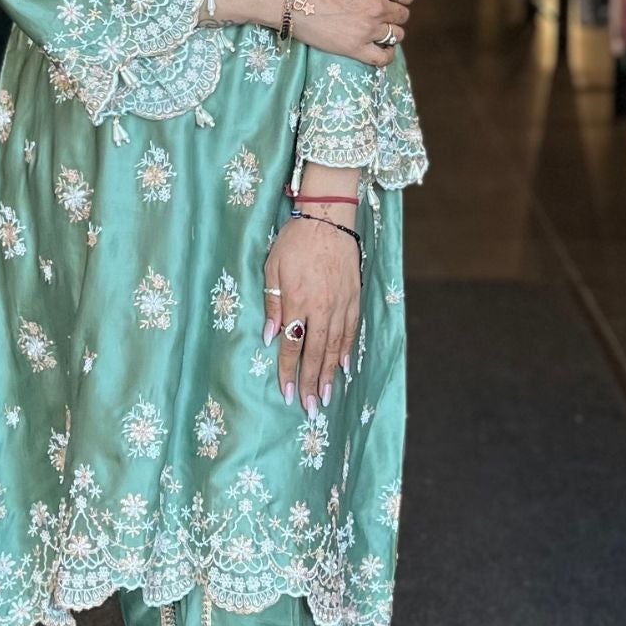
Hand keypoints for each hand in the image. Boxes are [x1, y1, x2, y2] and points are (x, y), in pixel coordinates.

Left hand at [262, 214, 359, 413]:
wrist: (329, 218)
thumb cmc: (295, 241)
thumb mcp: (273, 268)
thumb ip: (273, 303)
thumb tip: (271, 336)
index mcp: (298, 301)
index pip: (291, 346)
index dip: (288, 371)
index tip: (287, 393)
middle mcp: (321, 308)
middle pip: (315, 353)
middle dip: (311, 382)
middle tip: (311, 407)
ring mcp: (341, 304)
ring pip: (335, 346)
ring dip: (330, 373)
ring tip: (327, 396)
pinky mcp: (354, 298)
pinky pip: (351, 331)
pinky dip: (347, 350)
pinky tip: (345, 366)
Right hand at [290, 0, 415, 66]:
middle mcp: (377, 6)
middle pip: (402, 14)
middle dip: (395, 10)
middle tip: (378, 9)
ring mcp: (368, 30)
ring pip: (397, 34)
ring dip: (391, 30)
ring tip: (376, 27)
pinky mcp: (355, 48)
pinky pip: (383, 57)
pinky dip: (387, 53)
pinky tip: (381, 46)